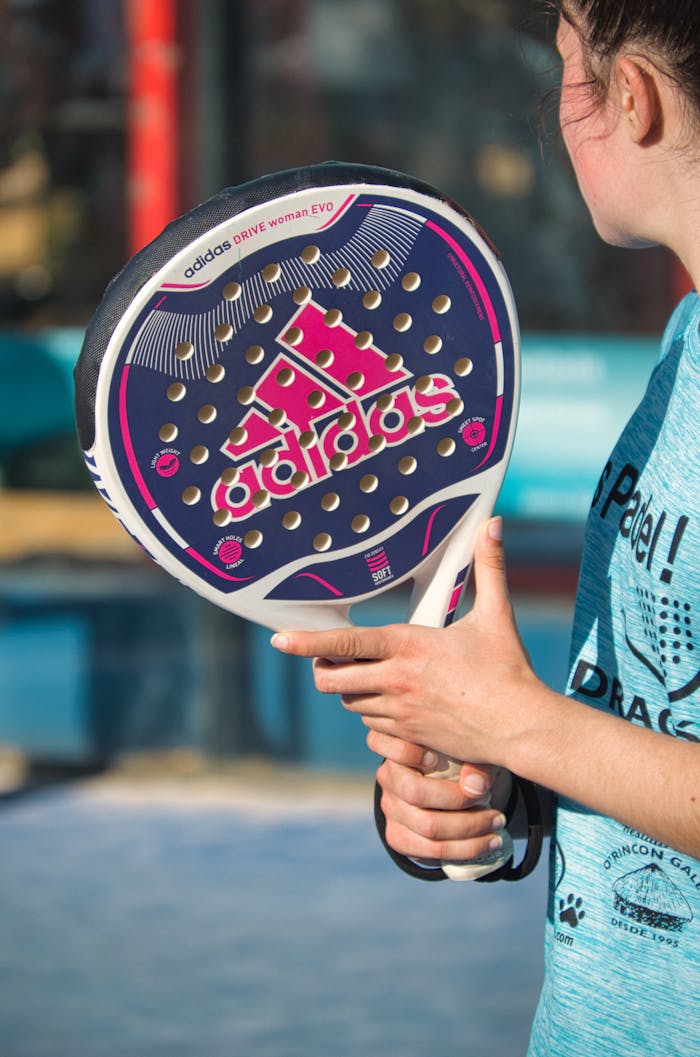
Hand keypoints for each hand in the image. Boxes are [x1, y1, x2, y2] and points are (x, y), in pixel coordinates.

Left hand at [272, 517, 542, 771]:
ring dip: (350, 690)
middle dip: (322, 669)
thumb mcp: (497, 615)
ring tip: (367, 674)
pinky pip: (371, 725)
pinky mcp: (408, 737)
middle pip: (332, 680)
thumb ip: (490, 567)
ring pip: (349, 703)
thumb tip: (495, 523)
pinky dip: (372, 713)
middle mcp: (397, 681)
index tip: (278, 639)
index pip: (346, 644)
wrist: (521, 728)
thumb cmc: (509, 670)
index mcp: (410, 646)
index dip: (307, 641)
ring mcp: (400, 712)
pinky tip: (392, 701)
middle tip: (329, 658)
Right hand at [367, 731, 511, 862]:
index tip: (436, 758)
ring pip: (427, 826)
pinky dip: (463, 850)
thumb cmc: (461, 761)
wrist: (452, 792)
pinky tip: (487, 844)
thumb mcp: (471, 752)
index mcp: (398, 748)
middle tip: (488, 798)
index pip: (387, 745)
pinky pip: (428, 851)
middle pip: (416, 793)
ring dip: (468, 829)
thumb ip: (475, 761)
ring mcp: (390, 810)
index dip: (409, 753)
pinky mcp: (398, 837)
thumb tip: (476, 787)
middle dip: (458, 800)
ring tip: (497, 823)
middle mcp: (388, 778)